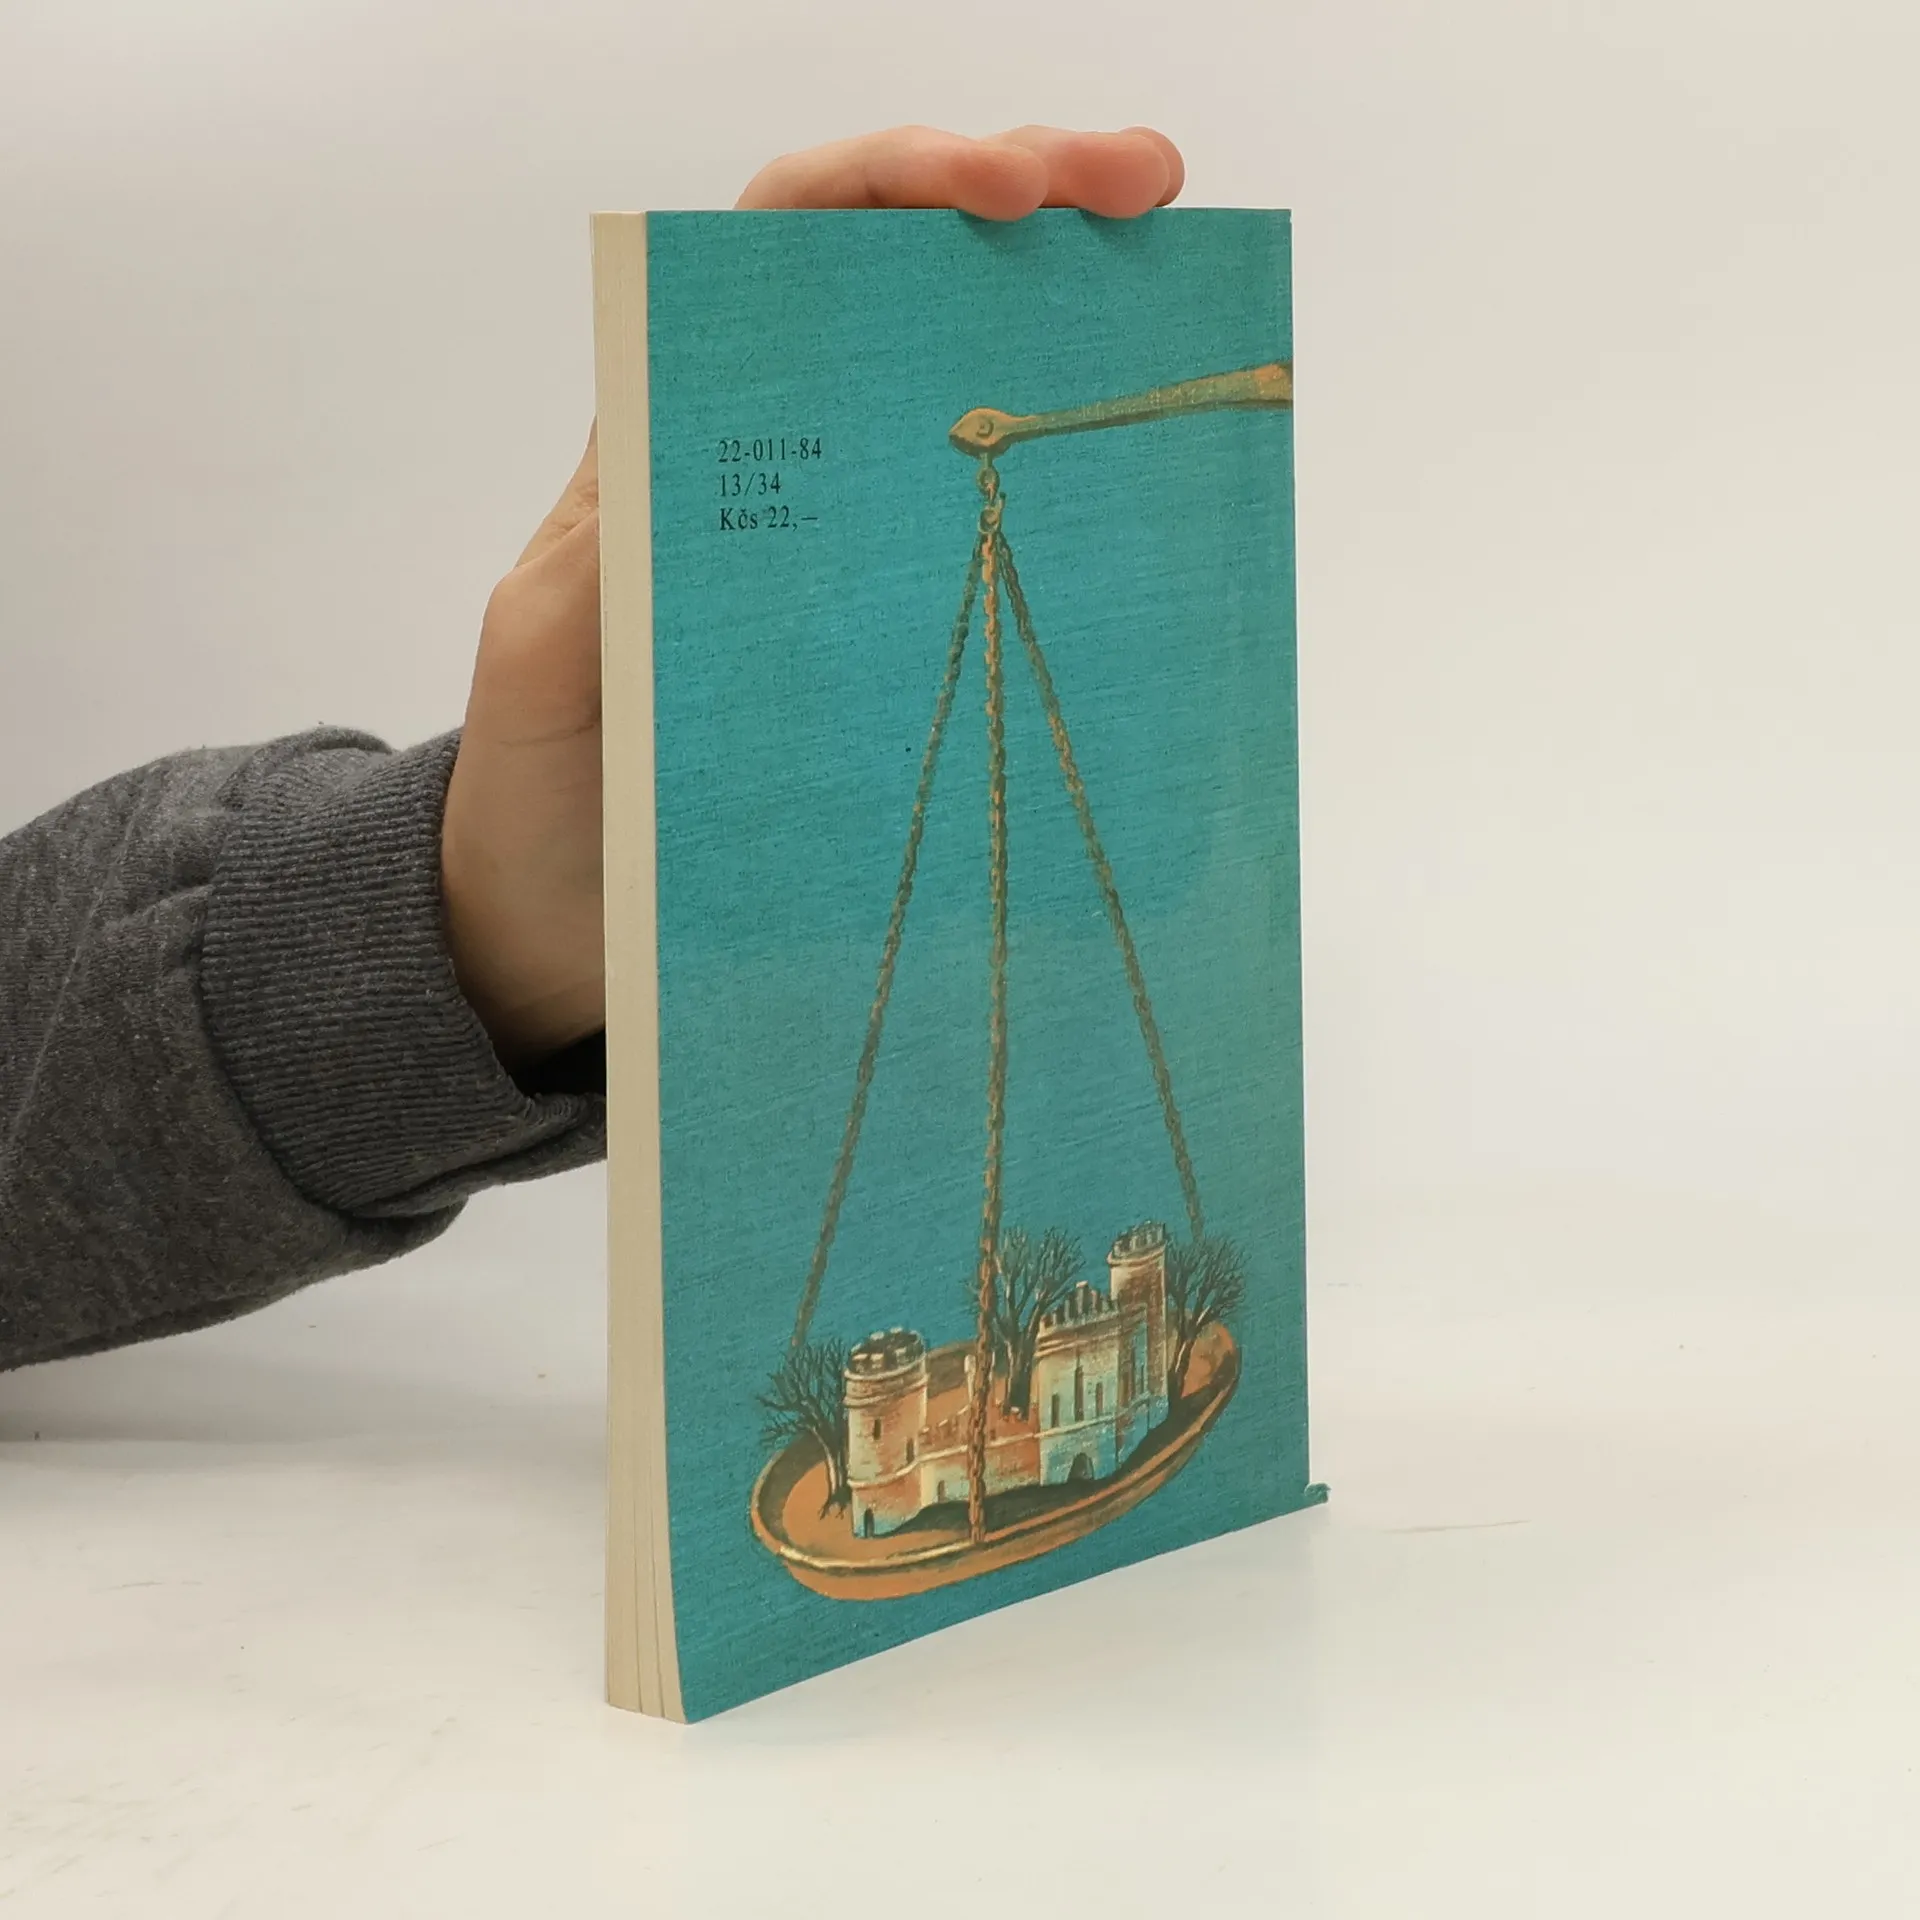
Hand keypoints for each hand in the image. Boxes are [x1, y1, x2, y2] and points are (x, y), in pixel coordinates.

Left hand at [441, 126, 1185, 1070]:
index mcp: (682, 439)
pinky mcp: (900, 640)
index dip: (891, 182)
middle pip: (905, 281)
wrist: (569, 925)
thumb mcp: (544, 663)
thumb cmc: (541, 791)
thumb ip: (590, 571)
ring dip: (1079, 326)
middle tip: (1145, 189)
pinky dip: (1080, 500)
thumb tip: (681, 473)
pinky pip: (1001, 542)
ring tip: (1184, 296)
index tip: (1001, 186)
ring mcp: (852, 552)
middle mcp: (780, 468)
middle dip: (1028, 203)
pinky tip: (1153, 492)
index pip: (786, 243)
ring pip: (972, 390)